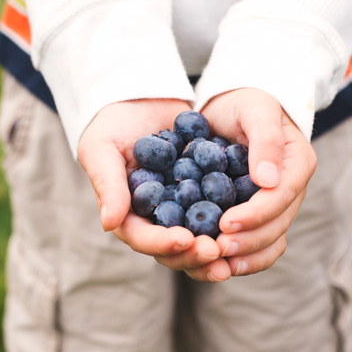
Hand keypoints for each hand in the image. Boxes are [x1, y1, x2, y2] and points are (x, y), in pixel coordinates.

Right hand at [78, 99, 227, 277]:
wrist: (142, 97)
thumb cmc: (112, 122)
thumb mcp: (102, 148)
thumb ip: (107, 185)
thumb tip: (109, 224)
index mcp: (127, 214)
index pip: (142, 238)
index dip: (163, 243)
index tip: (185, 240)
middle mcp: (155, 219)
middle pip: (173, 249)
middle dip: (194, 254)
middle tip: (216, 251)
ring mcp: (181, 209)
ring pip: (198, 240)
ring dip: (215, 249)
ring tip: (232, 251)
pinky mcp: (203, 195)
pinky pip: (218, 213)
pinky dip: (231, 223)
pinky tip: (249, 224)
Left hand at [189, 88, 317, 277]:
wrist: (233, 108)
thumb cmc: (245, 102)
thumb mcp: (255, 109)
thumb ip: (265, 140)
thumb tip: (268, 180)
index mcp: (298, 162)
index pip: (282, 195)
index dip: (255, 214)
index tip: (225, 223)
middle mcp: (292, 189)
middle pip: (278, 225)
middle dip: (247, 240)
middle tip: (216, 248)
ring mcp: (278, 206)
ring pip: (271, 241)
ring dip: (245, 256)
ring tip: (216, 262)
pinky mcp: (259, 216)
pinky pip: (259, 245)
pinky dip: (243, 259)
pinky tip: (219, 266)